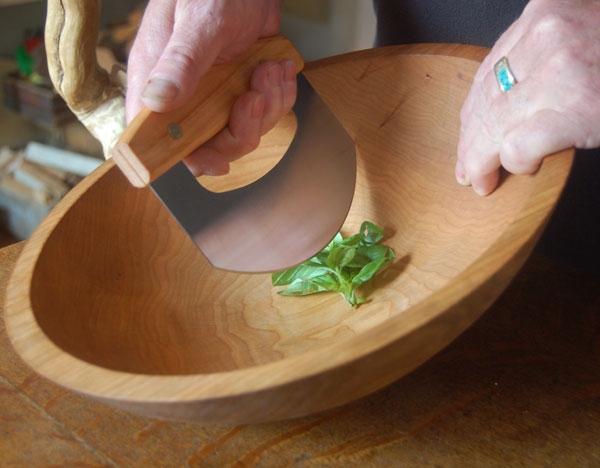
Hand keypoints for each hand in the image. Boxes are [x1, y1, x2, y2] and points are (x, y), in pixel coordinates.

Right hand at [126, 0, 296, 175]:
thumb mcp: (199, 22)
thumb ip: (180, 62)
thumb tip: (156, 102)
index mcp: (157, 82)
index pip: (158, 139)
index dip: (183, 158)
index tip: (214, 162)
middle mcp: (185, 95)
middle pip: (209, 145)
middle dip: (240, 129)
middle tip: (254, 95)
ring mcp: (216, 95)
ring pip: (242, 131)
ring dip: (266, 106)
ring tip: (269, 70)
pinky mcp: (242, 89)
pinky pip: (265, 112)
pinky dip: (278, 94)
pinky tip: (278, 67)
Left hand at [457, 0, 599, 194]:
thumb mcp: (582, 33)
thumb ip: (544, 52)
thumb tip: (504, 97)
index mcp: (545, 12)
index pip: (488, 70)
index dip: (471, 110)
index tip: (466, 133)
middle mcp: (547, 36)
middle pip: (485, 99)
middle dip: (470, 140)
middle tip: (468, 167)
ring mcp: (559, 71)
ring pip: (492, 126)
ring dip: (480, 160)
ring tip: (480, 178)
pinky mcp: (574, 108)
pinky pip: (518, 145)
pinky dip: (513, 162)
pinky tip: (520, 169)